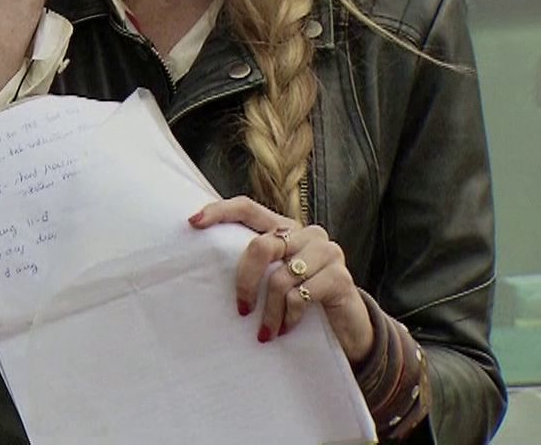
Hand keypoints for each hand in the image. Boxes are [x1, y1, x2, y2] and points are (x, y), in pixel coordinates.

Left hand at [189, 196, 376, 362]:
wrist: (347, 325)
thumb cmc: (302, 298)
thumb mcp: (277, 276)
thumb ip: (256, 263)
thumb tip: (205, 265)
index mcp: (285, 227)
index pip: (248, 207)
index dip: (220, 211)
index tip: (193, 223)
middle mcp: (307, 233)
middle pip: (261, 247)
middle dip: (245, 282)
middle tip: (241, 310)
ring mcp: (327, 252)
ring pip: (280, 278)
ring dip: (269, 312)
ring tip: (264, 332)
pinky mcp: (340, 277)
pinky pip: (300, 296)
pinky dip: (288, 317)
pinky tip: (285, 330)